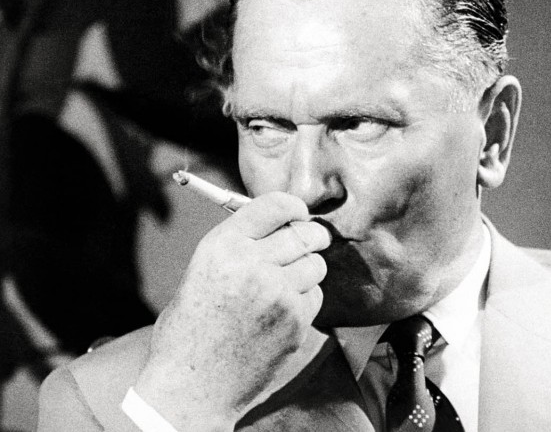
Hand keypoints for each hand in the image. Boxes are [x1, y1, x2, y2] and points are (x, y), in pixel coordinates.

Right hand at [134, 192, 330, 430]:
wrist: (192, 387)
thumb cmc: (191, 328)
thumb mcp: (202, 271)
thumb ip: (239, 244)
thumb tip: (277, 225)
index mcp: (223, 246)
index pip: (275, 205)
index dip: (293, 207)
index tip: (299, 213)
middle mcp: (252, 264)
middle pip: (305, 233)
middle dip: (310, 236)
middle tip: (308, 243)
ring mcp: (277, 293)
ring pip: (316, 264)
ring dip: (308, 269)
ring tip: (286, 284)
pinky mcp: (295, 321)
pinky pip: (315, 296)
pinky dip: (306, 300)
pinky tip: (283, 312)